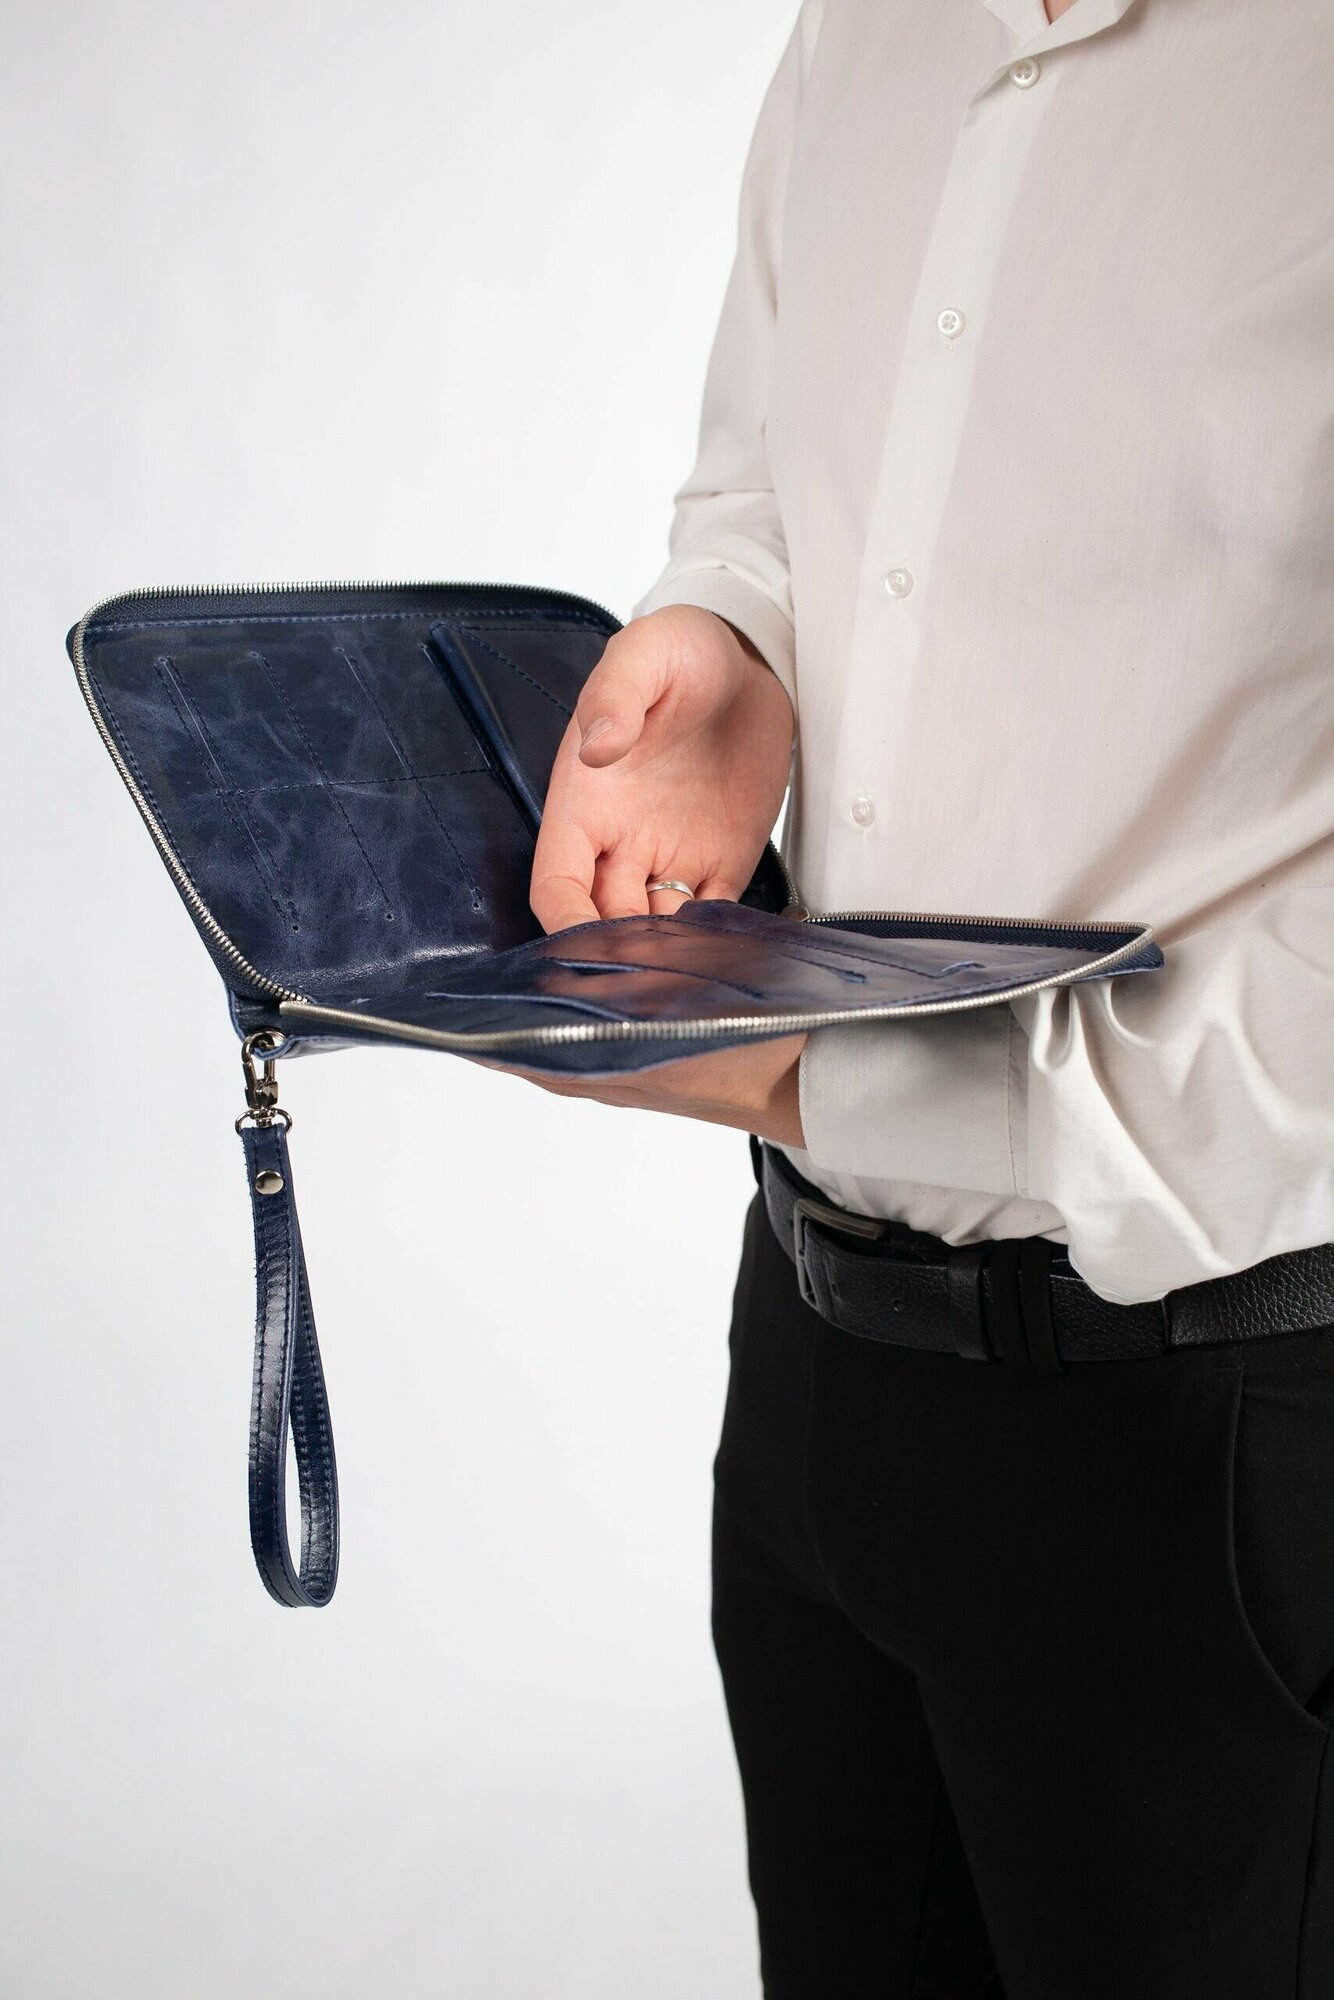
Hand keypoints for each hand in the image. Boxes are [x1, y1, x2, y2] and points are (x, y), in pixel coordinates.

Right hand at [509, 603, 801, 1138]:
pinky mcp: (720, 860)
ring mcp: (670, 855)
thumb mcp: (648, 654)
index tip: (582, 952)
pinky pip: (709, 917)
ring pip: (654, 931)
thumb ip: (617, 695)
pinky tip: (723, 965)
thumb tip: (597, 745)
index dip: (563, 924)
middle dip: (615, 961)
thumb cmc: (685, 650)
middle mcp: (621, 840)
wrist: (752, 656)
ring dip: (663, 963)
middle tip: (641, 997)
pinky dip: (711, 945)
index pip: (556, 884)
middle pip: (603, 922)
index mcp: (586, 803)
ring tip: (683, 993)